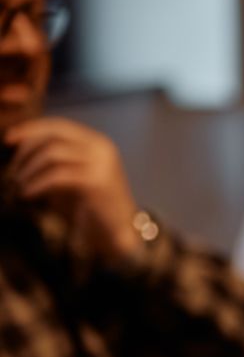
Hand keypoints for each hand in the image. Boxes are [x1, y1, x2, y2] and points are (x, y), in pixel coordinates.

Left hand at [3, 118, 140, 262]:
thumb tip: (19, 145)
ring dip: (28, 169)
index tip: (7, 139)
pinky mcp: (97, 182)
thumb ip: (55, 158)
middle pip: (53, 136)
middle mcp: (102, 148)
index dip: (30, 129)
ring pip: (52, 154)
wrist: (119, 231)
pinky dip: (36, 184)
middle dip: (26, 150)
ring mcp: (102, 163)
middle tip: (11, 170)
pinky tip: (27, 194)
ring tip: (18, 185)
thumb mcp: (73, 174)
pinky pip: (56, 176)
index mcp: (97, 142)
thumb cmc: (91, 205)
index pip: (58, 125)